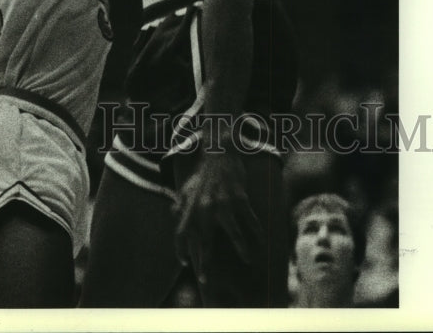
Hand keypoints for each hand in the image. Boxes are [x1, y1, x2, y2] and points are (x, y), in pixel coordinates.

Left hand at [173, 148, 261, 282]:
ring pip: (233, 232)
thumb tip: (173, 212)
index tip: (185, 263)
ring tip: (247, 260)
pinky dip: (255, 230)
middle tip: (205, 280)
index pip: (181, 233)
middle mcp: (205, 208)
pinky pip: (249, 218)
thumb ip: (180, 202)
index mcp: (191, 207)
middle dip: (205, 262)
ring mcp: (223, 203)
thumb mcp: (188, 187)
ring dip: (241, 248)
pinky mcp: (239, 197)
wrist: (219, 153)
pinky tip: (260, 239)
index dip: (180, 249)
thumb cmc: (204, 174)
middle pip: (204, 241)